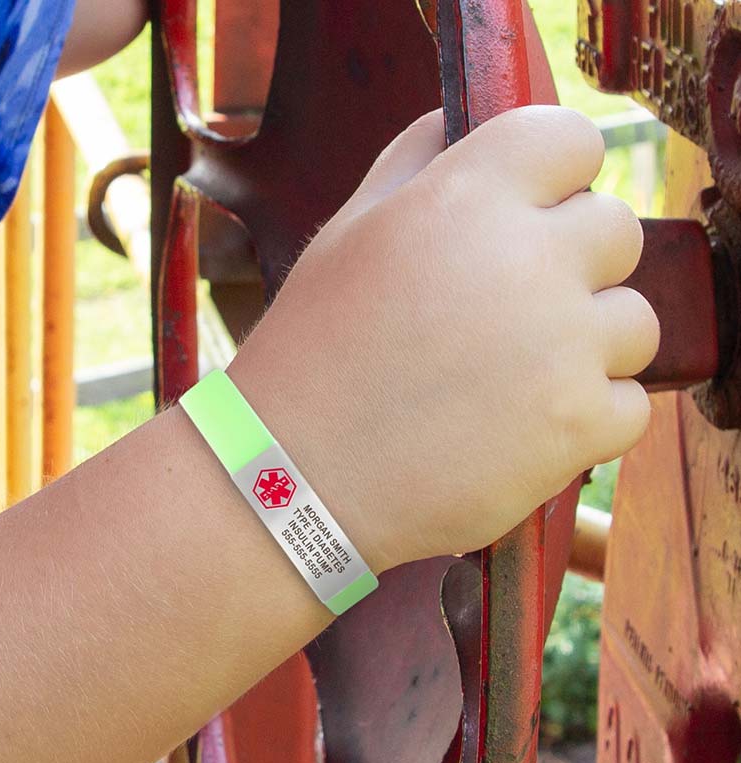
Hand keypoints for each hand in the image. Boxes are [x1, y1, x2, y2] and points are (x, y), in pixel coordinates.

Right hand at [228, 105, 658, 572]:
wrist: (295, 474)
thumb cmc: (313, 352)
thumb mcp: (346, 234)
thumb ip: (413, 161)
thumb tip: (459, 121)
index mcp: (468, 197)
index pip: (573, 139)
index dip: (554, 177)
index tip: (532, 213)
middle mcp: (528, 260)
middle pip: (616, 231)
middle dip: (573, 265)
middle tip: (513, 309)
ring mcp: (562, 347)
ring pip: (633, 322)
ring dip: (587, 344)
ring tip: (518, 376)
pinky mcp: (577, 426)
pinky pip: (630, 403)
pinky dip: (588, 416)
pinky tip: (527, 426)